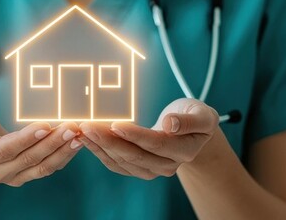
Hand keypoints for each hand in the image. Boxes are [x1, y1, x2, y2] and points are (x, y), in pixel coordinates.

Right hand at [0, 100, 83, 186]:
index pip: (4, 151)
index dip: (25, 140)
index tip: (45, 126)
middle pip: (27, 160)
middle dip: (52, 143)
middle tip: (72, 126)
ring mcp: (9, 177)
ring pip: (40, 167)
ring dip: (61, 151)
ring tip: (79, 133)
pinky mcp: (22, 174)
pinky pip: (45, 168)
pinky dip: (62, 155)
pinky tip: (76, 140)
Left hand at [79, 98, 218, 179]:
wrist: (193, 132)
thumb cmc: (196, 117)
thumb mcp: (202, 115)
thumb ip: (189, 120)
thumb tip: (170, 124)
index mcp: (183, 151)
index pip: (155, 144)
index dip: (134, 135)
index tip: (115, 124)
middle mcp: (167, 166)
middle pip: (133, 155)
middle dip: (108, 140)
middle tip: (88, 125)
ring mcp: (152, 170)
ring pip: (121, 161)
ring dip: (100, 146)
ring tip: (83, 130)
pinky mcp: (138, 169)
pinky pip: (116, 163)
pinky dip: (100, 152)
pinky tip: (87, 139)